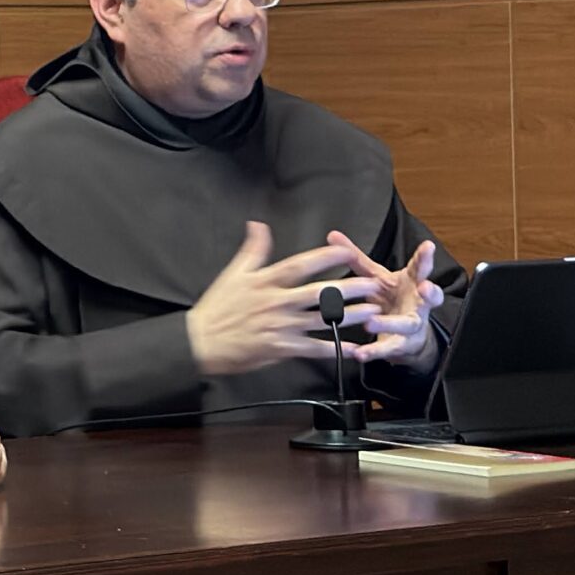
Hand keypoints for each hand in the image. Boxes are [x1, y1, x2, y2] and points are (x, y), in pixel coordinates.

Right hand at [185, 221, 381, 377]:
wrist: (201, 341)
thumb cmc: (217, 308)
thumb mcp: (233, 273)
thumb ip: (252, 249)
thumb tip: (258, 225)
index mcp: (266, 282)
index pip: (300, 265)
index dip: (324, 256)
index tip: (346, 250)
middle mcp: (277, 302)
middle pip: (318, 293)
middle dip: (348, 288)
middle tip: (372, 284)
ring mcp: (281, 326)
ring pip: (321, 320)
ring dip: (349, 316)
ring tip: (372, 312)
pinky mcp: (281, 348)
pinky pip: (314, 348)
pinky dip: (335, 349)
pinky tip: (353, 348)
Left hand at [326, 233, 444, 366]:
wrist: (406, 336)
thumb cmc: (392, 298)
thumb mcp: (376, 276)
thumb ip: (356, 257)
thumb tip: (333, 236)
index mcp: (412, 282)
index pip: (420, 267)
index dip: (426, 257)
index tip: (428, 247)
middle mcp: (417, 303)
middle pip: (429, 296)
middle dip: (430, 291)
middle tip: (425, 287)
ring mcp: (412, 325)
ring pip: (407, 324)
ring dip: (389, 323)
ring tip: (371, 322)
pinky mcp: (401, 345)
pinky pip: (388, 348)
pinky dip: (374, 351)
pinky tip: (360, 353)